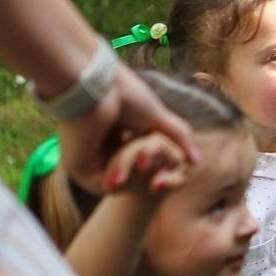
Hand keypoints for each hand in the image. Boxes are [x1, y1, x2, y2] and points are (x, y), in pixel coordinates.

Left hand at [58, 65, 198, 191]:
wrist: (100, 89)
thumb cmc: (126, 95)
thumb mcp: (159, 119)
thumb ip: (178, 138)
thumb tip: (197, 162)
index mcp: (112, 132)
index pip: (137, 157)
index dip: (155, 160)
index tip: (167, 157)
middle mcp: (98, 147)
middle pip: (130, 172)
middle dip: (148, 171)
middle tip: (154, 159)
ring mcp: (86, 159)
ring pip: (120, 181)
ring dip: (137, 173)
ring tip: (143, 159)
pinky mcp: (77, 169)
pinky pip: (107, 186)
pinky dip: (125, 179)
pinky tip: (132, 165)